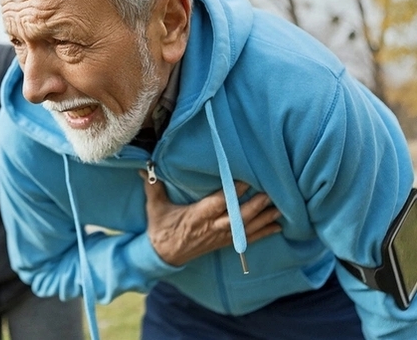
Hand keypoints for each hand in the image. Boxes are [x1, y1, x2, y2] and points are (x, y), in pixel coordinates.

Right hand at [140, 172, 280, 266]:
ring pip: (246, 228)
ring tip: (279, 207)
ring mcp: (219, 237)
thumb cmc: (160, 229)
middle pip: (237, 217)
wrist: (164, 255)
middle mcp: (211, 227)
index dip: (232, 193)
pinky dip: (263, 233)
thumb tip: (144, 167)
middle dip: (255, 206)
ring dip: (263, 219)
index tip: (246, 180)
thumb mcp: (155, 207)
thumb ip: (153, 187)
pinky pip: (247, 239)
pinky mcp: (223, 243)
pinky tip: (277, 226)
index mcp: (196, 216)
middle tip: (270, 193)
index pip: (218, 203)